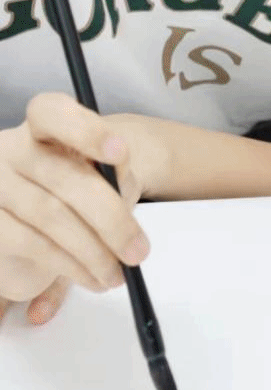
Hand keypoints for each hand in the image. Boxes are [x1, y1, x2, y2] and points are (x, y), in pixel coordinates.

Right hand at [0, 93, 150, 325]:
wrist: (57, 200)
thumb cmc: (85, 178)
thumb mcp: (105, 168)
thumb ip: (113, 173)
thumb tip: (120, 186)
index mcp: (43, 124)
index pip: (53, 113)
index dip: (87, 130)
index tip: (122, 152)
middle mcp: (12, 150)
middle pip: (65, 179)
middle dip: (110, 219)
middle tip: (139, 251)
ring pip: (50, 217)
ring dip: (92, 252)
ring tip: (120, 273)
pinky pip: (32, 244)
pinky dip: (69, 265)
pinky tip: (93, 276)